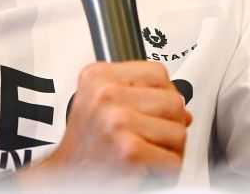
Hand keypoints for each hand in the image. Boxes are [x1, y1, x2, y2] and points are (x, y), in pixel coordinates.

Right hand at [18, 61, 191, 186]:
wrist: (67, 176)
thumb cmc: (85, 145)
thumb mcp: (99, 103)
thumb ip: (138, 96)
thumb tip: (182, 110)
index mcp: (98, 76)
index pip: (158, 73)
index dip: (162, 95)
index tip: (150, 111)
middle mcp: (105, 94)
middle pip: (173, 101)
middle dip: (170, 124)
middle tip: (150, 138)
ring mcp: (117, 121)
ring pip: (179, 130)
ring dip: (170, 149)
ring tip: (147, 153)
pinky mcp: (129, 150)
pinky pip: (173, 160)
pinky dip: (167, 172)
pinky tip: (147, 169)